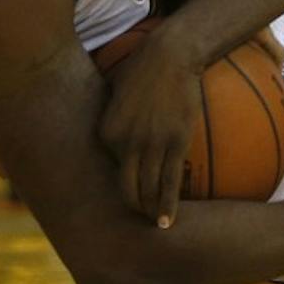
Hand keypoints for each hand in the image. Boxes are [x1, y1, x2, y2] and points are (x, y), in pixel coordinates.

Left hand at [98, 33, 202, 227]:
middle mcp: (126, 142)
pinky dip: (167, 205)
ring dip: (150, 212)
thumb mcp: (113, 95)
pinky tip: (168, 222)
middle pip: (126, 188)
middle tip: (139, 220)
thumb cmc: (141, 70)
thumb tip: (112, 140)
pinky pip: (170, 181)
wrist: (170, 55)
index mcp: (107, 131)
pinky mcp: (176, 142)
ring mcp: (152, 143)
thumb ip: (113, 120)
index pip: (110, 168)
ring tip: (154, 227)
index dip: (121, 181)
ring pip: (149, 189)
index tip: (125, 194)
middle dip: (132, 208)